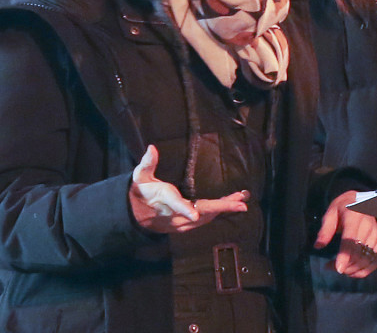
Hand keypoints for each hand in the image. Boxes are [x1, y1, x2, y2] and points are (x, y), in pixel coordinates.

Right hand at [129, 145, 248, 233]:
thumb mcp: (140, 176)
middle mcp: (174, 215)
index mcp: (165, 200)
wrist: (135, 215)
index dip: (186, 210)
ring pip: (206, 217)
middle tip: (241, 202)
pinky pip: (205, 220)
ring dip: (224, 208)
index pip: (175, 204)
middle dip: (222, 207)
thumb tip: (151, 148)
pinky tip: (229, 205)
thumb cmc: (141, 191)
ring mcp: (180, 223)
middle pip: (201, 212)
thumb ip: (147, 163)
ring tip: (241, 199)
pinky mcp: (185, 227)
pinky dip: (218, 212)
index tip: (195, 216)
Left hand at [315, 190, 376, 277]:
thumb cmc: (343, 207)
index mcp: (354, 216)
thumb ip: (325, 229)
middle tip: (330, 267)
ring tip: (339, 269)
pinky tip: (352, 272)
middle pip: (359, 253)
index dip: (345, 255)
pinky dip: (363, 271)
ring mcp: (375, 234)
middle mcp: (368, 226)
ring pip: (367, 259)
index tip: (338, 269)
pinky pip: (374, 262)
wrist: (361, 201)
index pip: (351, 238)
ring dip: (352, 270)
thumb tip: (318, 246)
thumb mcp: (331, 213)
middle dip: (345, 265)